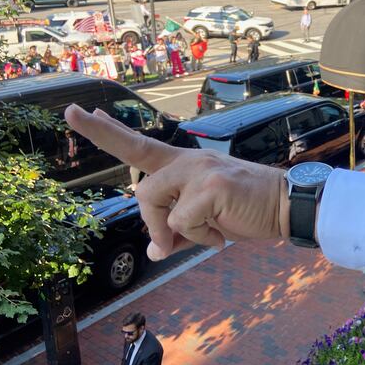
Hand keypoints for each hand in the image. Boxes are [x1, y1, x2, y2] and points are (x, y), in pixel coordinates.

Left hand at [64, 104, 288, 261]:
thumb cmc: (247, 212)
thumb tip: (153, 250)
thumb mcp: (205, 220)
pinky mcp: (212, 186)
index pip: (139, 145)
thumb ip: (175, 230)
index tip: (79, 114)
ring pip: (157, 206)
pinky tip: (223, 232)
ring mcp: (200, 170)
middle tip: (170, 244)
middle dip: (152, 223)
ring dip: (177, 233)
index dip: (106, 132)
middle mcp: (190, 160)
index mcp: (186, 165)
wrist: (286, 206)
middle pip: (143, 189)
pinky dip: (199, 238)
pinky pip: (180, 223)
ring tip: (212, 234)